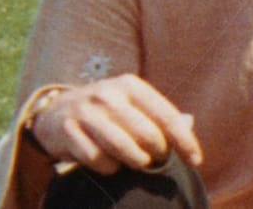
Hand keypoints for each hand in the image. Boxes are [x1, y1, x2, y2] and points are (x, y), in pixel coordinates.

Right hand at [28, 74, 203, 174]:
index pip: (167, 115)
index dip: (184, 141)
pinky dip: (109, 167)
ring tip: (139, 162)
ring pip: (123, 148)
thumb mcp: (133, 104)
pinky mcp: (67, 131)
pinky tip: (110, 163)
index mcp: (131, 85)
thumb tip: (189, 123)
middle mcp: (109, 94)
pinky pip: (97, 159)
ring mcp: (86, 112)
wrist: (56, 111)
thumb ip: (159, 115)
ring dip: (136, 162)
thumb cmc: (107, 112)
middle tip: (156, 159)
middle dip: (159, 153)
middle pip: (148, 135)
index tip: (196, 161)